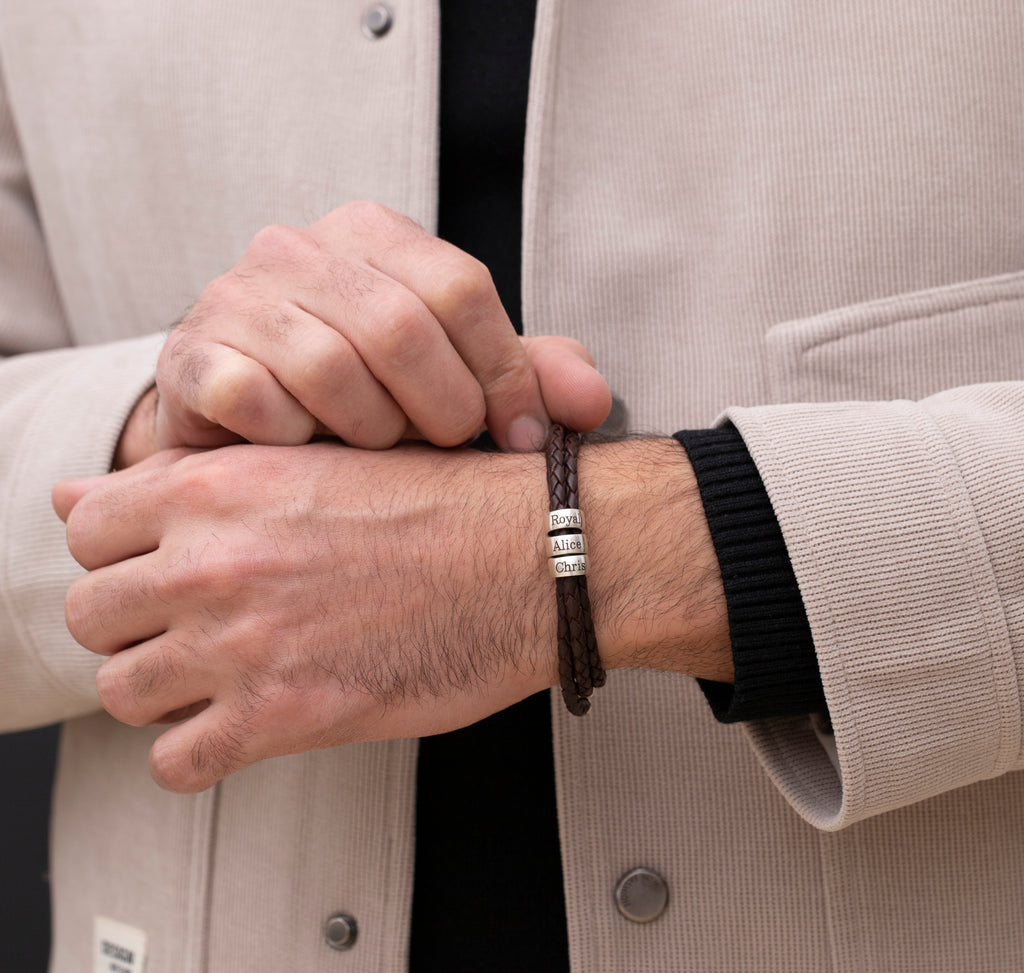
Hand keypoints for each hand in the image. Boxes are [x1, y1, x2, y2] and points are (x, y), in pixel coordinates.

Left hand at [54, 440, 730, 791]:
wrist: (529, 559)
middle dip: (136, 625)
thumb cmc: (446, 505)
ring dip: (163, 692)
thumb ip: (192, 478)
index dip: (123, 553)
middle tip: (194, 627)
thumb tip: (74, 494)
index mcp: (218, 487)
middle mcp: (211, 563)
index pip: (88, 529)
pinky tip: (241, 728)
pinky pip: (176, 763)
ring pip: (121, 690)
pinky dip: (198, 755)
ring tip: (220, 680)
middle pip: (93, 613)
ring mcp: (239, 643)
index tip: (162, 568)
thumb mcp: (313, 461)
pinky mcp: (280, 718)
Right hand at [134, 202, 609, 464]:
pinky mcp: (194, 358)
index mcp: (374, 234)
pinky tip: (306, 452)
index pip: (462, 288)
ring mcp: (236, 298)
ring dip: (370, 432)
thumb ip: (521, 375)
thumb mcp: (453, 376)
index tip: (521, 438)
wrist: (245, 416)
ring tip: (373, 451)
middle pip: (401, 327)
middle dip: (441, 410)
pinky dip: (295, 440)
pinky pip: (255, 400)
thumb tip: (595, 401)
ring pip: (330, 368)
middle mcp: (300, 248)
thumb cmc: (365, 395)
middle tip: (445, 450)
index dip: (504, 373)